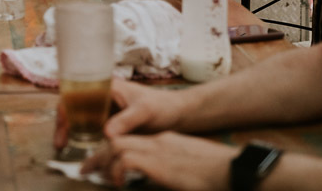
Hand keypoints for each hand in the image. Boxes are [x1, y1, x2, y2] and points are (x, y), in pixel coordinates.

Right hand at [53, 79, 179, 150]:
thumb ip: (126, 121)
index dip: (66, 108)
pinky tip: (81, 146)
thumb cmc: (163, 106)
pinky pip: (90, 125)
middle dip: (64, 122)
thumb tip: (106, 133)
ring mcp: (105, 107)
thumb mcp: (145, 112)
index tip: (63, 127)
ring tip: (64, 145)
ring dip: (71, 129)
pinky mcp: (110, 119)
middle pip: (74, 104)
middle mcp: (102, 94)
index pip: (77, 92)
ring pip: (80, 115)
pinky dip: (82, 134)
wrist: (177, 114)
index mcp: (106, 86)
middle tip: (60, 143)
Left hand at [81, 132, 237, 189]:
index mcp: (166, 143)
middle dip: (99, 154)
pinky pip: (126, 160)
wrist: (236, 171)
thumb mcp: (188, 170)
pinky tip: (116, 181)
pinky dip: (116, 169)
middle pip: (118, 140)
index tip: (102, 165)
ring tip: (91, 173)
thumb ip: (169, 172)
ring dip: (101, 160)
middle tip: (86, 168)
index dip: (113, 151)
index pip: (132, 141)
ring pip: (117, 146)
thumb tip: (157, 180)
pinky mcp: (160, 163)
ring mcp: (159, 150)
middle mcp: (159, 142)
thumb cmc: (219, 173)